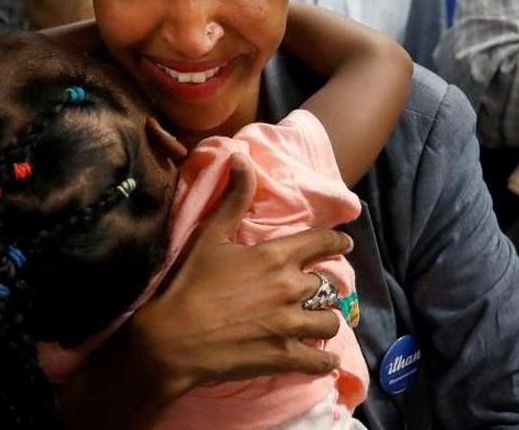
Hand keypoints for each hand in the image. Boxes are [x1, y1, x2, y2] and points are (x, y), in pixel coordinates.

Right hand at [125, 153, 351, 397]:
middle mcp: (292, 288)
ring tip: (318, 324)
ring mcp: (291, 324)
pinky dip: (324, 360)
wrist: (174, 338)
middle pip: (327, 285)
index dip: (336, 241)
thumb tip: (242, 158)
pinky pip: (320, 360)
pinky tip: (322, 359)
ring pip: (330, 321)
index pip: (321, 242)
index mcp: (276, 256)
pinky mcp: (285, 356)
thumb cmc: (190, 283)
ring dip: (325, 321)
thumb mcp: (210, 235)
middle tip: (317, 292)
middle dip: (324, 288)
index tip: (344, 242)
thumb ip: (234, 199)